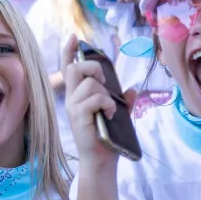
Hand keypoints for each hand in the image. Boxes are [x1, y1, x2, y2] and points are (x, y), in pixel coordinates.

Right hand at [61, 34, 120, 170]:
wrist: (102, 161)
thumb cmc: (107, 139)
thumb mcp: (118, 115)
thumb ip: (123, 100)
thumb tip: (132, 90)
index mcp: (78, 96)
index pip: (68, 68)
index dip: (69, 51)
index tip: (74, 37)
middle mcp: (72, 99)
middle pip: (75, 69)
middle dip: (93, 68)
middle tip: (106, 83)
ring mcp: (73, 107)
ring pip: (89, 83)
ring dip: (106, 93)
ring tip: (110, 109)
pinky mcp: (78, 116)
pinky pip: (95, 98)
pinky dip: (107, 104)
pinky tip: (109, 115)